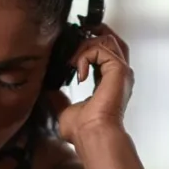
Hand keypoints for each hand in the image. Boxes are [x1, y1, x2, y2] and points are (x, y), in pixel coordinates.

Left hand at [48, 24, 133, 142]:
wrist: (91, 134)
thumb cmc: (83, 129)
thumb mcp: (64, 109)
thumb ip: (58, 97)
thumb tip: (47, 89)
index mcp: (109, 82)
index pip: (104, 53)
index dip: (88, 45)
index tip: (70, 47)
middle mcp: (118, 75)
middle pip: (112, 40)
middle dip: (93, 33)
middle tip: (74, 36)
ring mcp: (121, 72)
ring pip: (107, 40)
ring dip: (85, 46)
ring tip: (72, 62)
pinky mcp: (118, 70)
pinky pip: (101, 49)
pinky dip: (85, 55)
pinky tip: (78, 72)